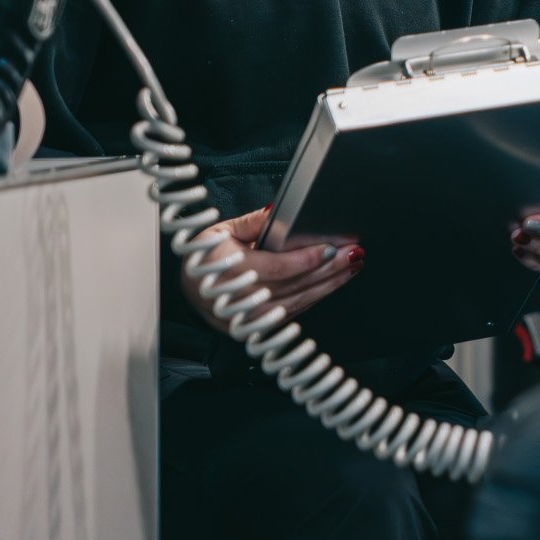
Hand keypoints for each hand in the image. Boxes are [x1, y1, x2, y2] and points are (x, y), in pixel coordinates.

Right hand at [180, 207, 362, 333]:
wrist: (187, 291)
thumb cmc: (204, 258)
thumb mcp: (221, 231)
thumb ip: (255, 222)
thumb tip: (281, 211)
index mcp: (224, 271)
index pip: (274, 268)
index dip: (305, 260)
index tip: (331, 249)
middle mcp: (235, 299)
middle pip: (291, 286)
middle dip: (327, 270)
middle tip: (353, 254)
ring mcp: (245, 318)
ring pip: (296, 303)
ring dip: (328, 285)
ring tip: (351, 268)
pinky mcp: (255, 328)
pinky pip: (291, 313)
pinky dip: (314, 298)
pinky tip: (332, 284)